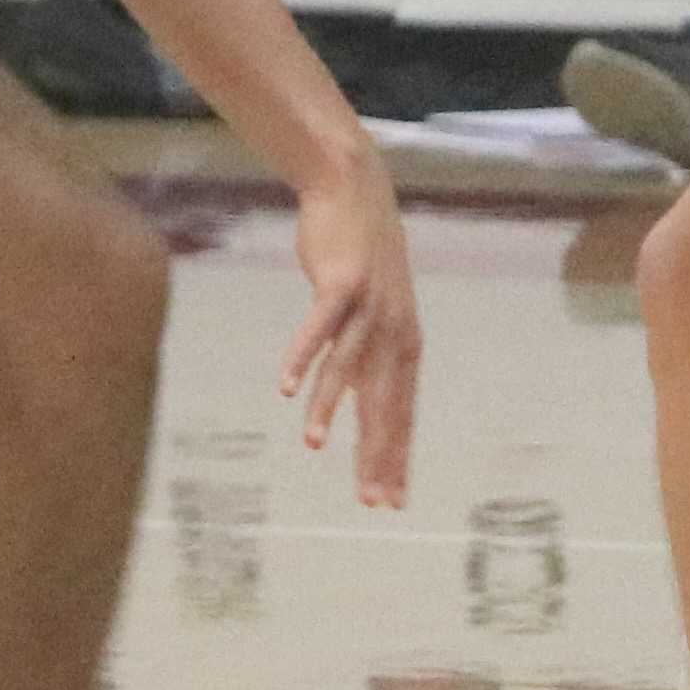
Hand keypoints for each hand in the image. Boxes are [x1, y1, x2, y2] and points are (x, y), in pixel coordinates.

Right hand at [282, 156, 421, 507]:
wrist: (355, 189)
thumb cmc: (360, 259)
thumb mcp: (372, 313)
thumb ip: (368, 356)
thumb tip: (358, 400)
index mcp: (404, 345)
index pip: (400, 413)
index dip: (394, 458)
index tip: (388, 499)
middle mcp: (394, 331)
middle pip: (384, 403)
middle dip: (376, 453)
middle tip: (369, 498)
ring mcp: (369, 306)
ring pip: (348, 369)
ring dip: (330, 408)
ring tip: (313, 447)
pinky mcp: (341, 283)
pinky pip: (320, 327)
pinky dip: (302, 356)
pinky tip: (285, 386)